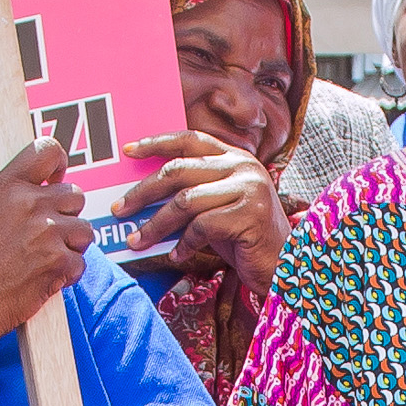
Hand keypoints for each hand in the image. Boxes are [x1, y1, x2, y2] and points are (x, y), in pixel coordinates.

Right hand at [0, 141, 94, 351]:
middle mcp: (28, 203)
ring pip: (84, 230)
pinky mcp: (58, 261)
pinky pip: (80, 262)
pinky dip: (66, 274)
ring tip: (43, 259)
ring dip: (71, 246)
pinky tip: (42, 278)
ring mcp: (46, 232)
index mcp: (6, 187)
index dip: (59, 165)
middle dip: (67, 217)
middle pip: (75, 195)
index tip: (56, 181)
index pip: (48, 150)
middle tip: (46, 237)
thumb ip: (12, 197)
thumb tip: (40, 189)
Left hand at [112, 131, 286, 296]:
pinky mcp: (250, 214)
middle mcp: (243, 166)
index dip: (157, 143)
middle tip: (120, 209)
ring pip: (185, 201)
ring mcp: (249, 188)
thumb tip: (143, 194)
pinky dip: (184, 243)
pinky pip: (202, 226)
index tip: (129, 152)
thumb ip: (191, 193)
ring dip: (155, 224)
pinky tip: (176, 254)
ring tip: (137, 240)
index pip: (189, 139)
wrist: (285, 267)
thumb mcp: (216, 208)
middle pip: (179, 170)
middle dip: (143, 192)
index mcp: (235, 157)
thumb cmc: (244, 239)